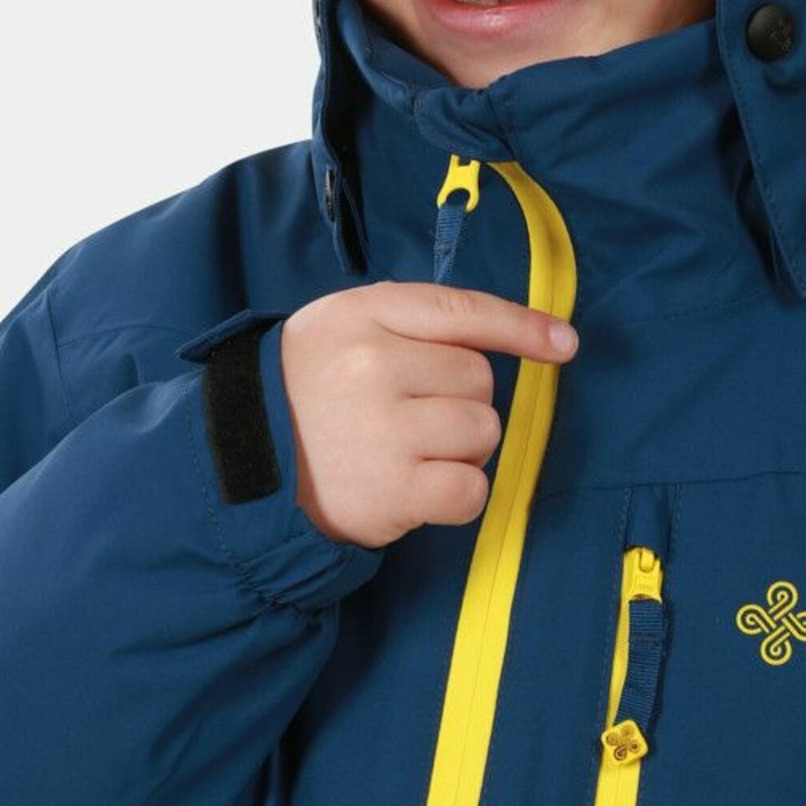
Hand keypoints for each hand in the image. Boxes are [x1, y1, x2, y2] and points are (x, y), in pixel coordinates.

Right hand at [278, 281, 577, 550]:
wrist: (241, 467)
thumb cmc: (306, 393)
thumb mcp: (343, 328)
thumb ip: (412, 322)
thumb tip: (507, 336)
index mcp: (364, 314)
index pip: (462, 311)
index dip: (523, 327)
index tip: (564, 343)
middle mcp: (375, 364)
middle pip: (481, 379)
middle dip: (462, 402)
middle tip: (409, 418)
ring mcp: (385, 428)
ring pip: (483, 431)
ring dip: (461, 449)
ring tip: (407, 453)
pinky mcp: (393, 490)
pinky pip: (472, 487)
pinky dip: (457, 494)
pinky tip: (418, 489)